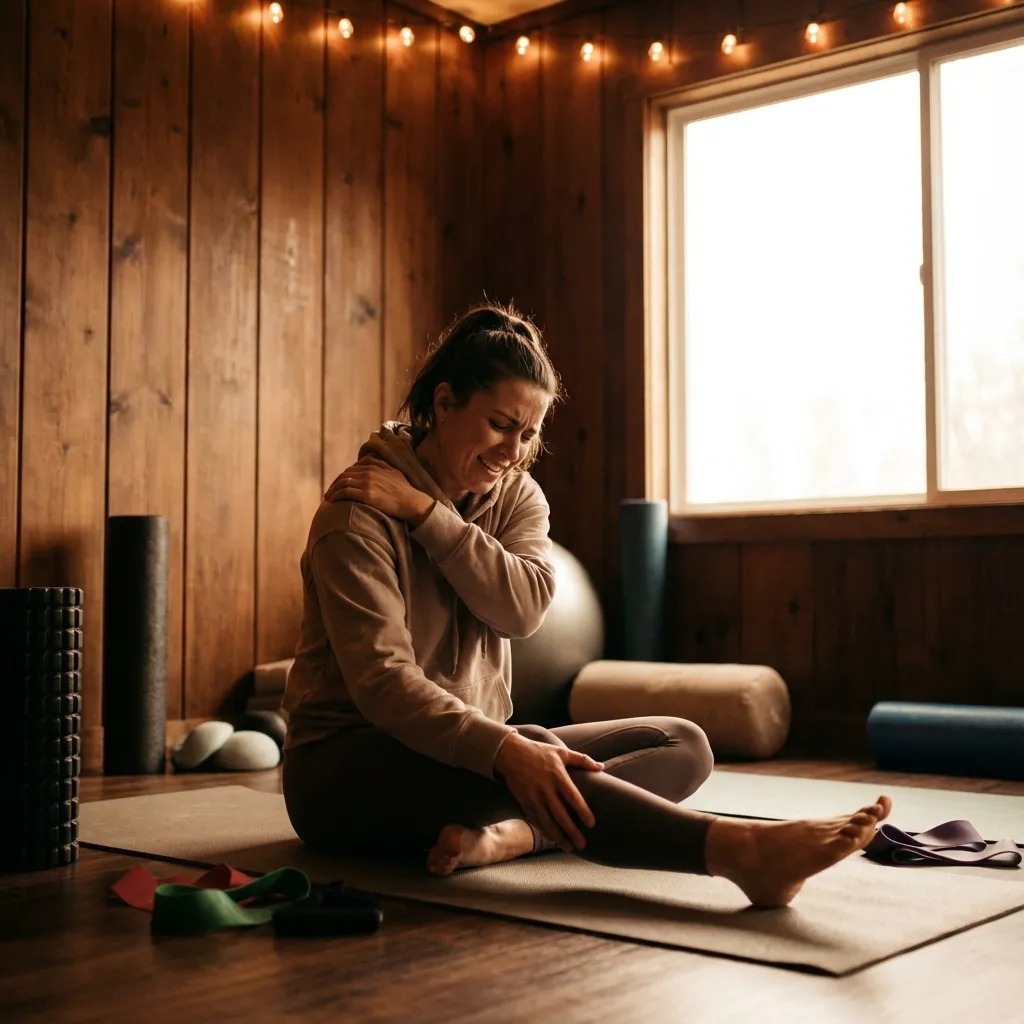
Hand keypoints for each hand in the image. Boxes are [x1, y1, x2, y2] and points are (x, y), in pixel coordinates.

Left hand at [325, 457, 433, 524]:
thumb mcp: (394, 472)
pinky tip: (332, 500)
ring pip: (342, 483)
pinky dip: (336, 495)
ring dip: (332, 489)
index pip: (352, 469)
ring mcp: (367, 483)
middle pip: (344, 475)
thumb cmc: (405, 490)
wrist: (412, 502)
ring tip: (328, 497)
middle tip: (330, 492)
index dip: (343, 476)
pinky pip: (345, 492)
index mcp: (374, 466)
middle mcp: (369, 472)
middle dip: (335, 483)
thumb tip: (371, 461)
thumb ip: (381, 465)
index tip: (339, 484)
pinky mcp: (366, 495)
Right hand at [493, 733, 603, 851]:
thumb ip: (582, 760)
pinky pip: (536, 820)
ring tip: (569, 847)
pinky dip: (544, 831)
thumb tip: (602, 767)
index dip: (582, 811)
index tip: (591, 824)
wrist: (511, 752)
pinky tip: (554, 840)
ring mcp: (533, 796)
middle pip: (560, 814)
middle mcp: (545, 788)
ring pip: (547, 821)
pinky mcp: (524, 801)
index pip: (572, 797)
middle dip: (572, 831)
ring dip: (558, 836)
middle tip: (582, 844)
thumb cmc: (539, 751)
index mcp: (557, 775)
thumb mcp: (561, 752)